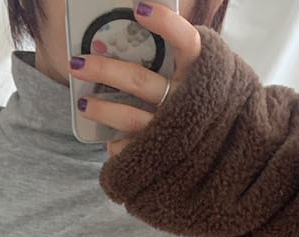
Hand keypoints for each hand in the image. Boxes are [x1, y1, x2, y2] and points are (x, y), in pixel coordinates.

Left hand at [68, 3, 202, 156]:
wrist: (220, 159)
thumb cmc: (201, 107)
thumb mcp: (196, 80)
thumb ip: (174, 59)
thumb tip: (132, 32)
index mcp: (200, 75)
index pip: (187, 43)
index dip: (166, 25)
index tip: (140, 9)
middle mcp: (185, 103)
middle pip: (140, 82)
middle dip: (105, 70)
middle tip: (78, 62)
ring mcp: (173, 133)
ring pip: (129, 117)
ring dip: (102, 109)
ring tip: (83, 102)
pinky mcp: (161, 158)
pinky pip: (130, 148)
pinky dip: (115, 142)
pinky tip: (107, 138)